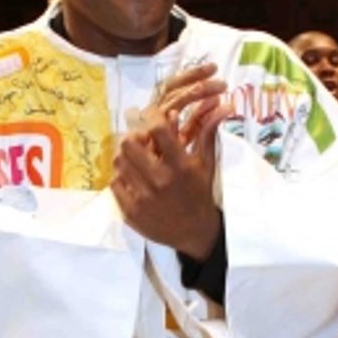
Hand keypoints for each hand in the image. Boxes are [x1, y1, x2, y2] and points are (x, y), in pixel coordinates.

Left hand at [111, 64, 231, 256]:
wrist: (195, 233)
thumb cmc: (200, 193)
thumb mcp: (206, 163)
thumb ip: (207, 132)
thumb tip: (222, 104)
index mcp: (180, 167)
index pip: (157, 129)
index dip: (152, 118)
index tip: (153, 118)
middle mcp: (160, 181)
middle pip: (129, 143)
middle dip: (135, 137)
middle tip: (142, 141)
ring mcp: (143, 198)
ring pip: (119, 161)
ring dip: (127, 156)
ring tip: (138, 160)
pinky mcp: (130, 212)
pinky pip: (115, 182)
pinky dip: (122, 177)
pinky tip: (134, 178)